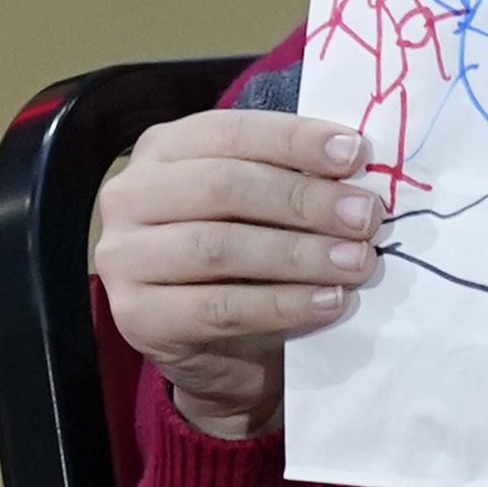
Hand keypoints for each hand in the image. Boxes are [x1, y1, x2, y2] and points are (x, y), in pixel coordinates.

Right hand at [90, 108, 380, 445]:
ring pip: (219, 247)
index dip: (294, 139)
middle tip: (364, 217)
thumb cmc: (247, 266)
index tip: (356, 153)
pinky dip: (284, 304)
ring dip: (299, 254)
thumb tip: (356, 160)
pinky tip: (330, 302)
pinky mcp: (136, 317)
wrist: (219, 355)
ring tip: (356, 263)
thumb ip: (293, 179)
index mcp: (160, 151)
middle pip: (223, 186)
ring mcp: (123, 259)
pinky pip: (220, 308)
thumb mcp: (262, 211)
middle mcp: (128, 196)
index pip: (229, 132)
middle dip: (303, 200)